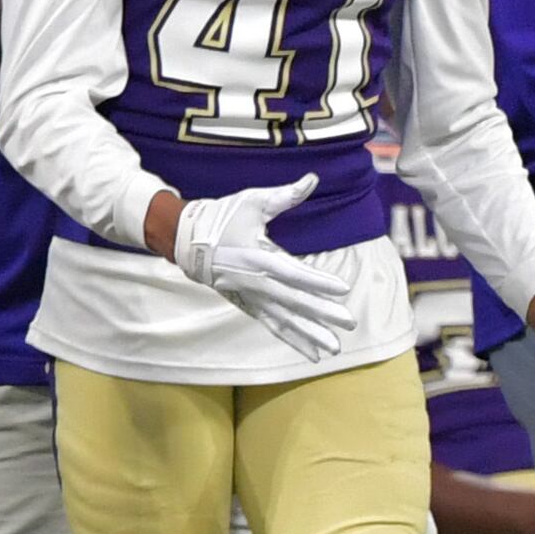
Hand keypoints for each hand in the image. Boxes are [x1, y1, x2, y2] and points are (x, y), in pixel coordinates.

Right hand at [167, 174, 354, 357]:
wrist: (185, 238)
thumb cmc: (222, 216)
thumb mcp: (252, 201)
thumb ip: (285, 196)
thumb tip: (312, 179)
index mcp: (258, 257)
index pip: (293, 272)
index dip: (318, 281)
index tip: (343, 289)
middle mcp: (256, 282)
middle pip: (293, 301)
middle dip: (322, 313)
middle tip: (349, 322)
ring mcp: (251, 296)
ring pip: (284, 320)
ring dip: (309, 334)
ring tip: (334, 348)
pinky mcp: (247, 304)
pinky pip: (272, 325)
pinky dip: (292, 339)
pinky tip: (311, 354)